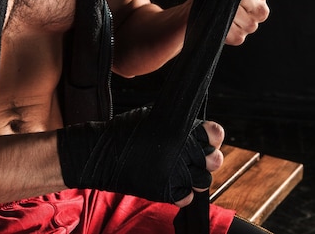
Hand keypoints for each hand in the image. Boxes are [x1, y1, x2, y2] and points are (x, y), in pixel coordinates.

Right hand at [56, 108, 224, 206]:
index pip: (214, 133)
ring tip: (181, 172)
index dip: (213, 136)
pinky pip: (187, 197)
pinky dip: (180, 193)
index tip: (209, 138)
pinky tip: (169, 183)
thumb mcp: (152, 116)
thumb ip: (178, 123)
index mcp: (179, 129)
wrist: (100, 155)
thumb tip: (203, 130)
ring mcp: (174, 172)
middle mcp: (181, 151)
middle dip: (207, 159)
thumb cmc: (124, 133)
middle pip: (212, 159)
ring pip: (204, 181)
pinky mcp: (165, 191)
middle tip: (193, 158)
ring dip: (196, 178)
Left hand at [208, 0, 269, 44]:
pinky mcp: (239, 37)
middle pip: (254, 4)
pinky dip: (224, 27)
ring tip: (218, 8)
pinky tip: (218, 21)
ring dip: (229, 13)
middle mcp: (259, 9)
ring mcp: (251, 25)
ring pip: (247, 21)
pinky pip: (236, 33)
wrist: (194, 8)